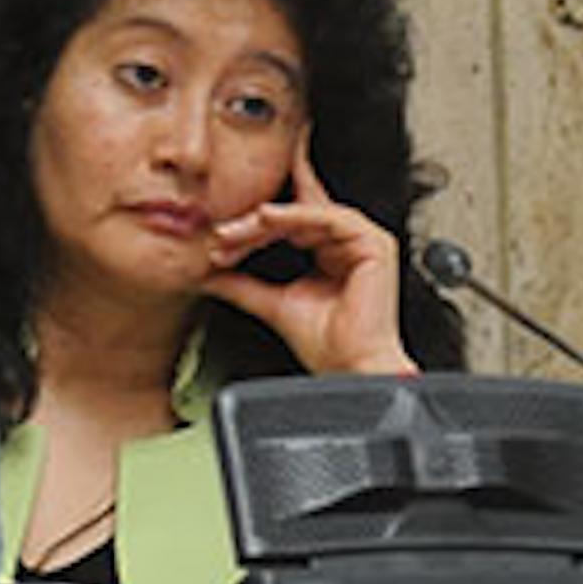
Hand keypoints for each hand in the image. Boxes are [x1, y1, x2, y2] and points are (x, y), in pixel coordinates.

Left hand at [201, 143, 418, 376]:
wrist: (349, 370)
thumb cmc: (327, 346)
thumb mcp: (272, 304)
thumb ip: (244, 285)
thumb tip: (208, 275)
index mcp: (332, 254)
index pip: (292, 224)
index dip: (257, 222)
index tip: (221, 232)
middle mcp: (349, 244)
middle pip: (297, 215)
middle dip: (255, 221)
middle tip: (221, 231)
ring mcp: (363, 241)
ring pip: (308, 213)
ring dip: (268, 219)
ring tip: (235, 229)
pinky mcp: (374, 244)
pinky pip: (329, 218)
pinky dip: (295, 215)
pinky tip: (267, 218)